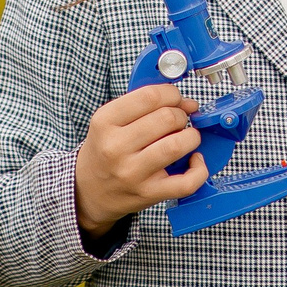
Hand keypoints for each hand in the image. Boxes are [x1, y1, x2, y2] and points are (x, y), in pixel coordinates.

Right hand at [75, 84, 206, 233]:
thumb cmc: (105, 151)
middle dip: (181, 115)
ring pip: (177, 145)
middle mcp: (116, 147)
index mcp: (105, 122)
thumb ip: (145, 106)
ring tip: (187, 138)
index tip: (175, 98)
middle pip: (167, 118)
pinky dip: (199, 170)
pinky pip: (186, 182)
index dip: (171, 94)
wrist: (88, 191)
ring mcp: (132, 172)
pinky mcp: (148, 193)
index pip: (149, 96)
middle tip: (178, 121)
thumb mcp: (110, 121)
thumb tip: (189, 104)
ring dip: (192, 137)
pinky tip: (194, 160)